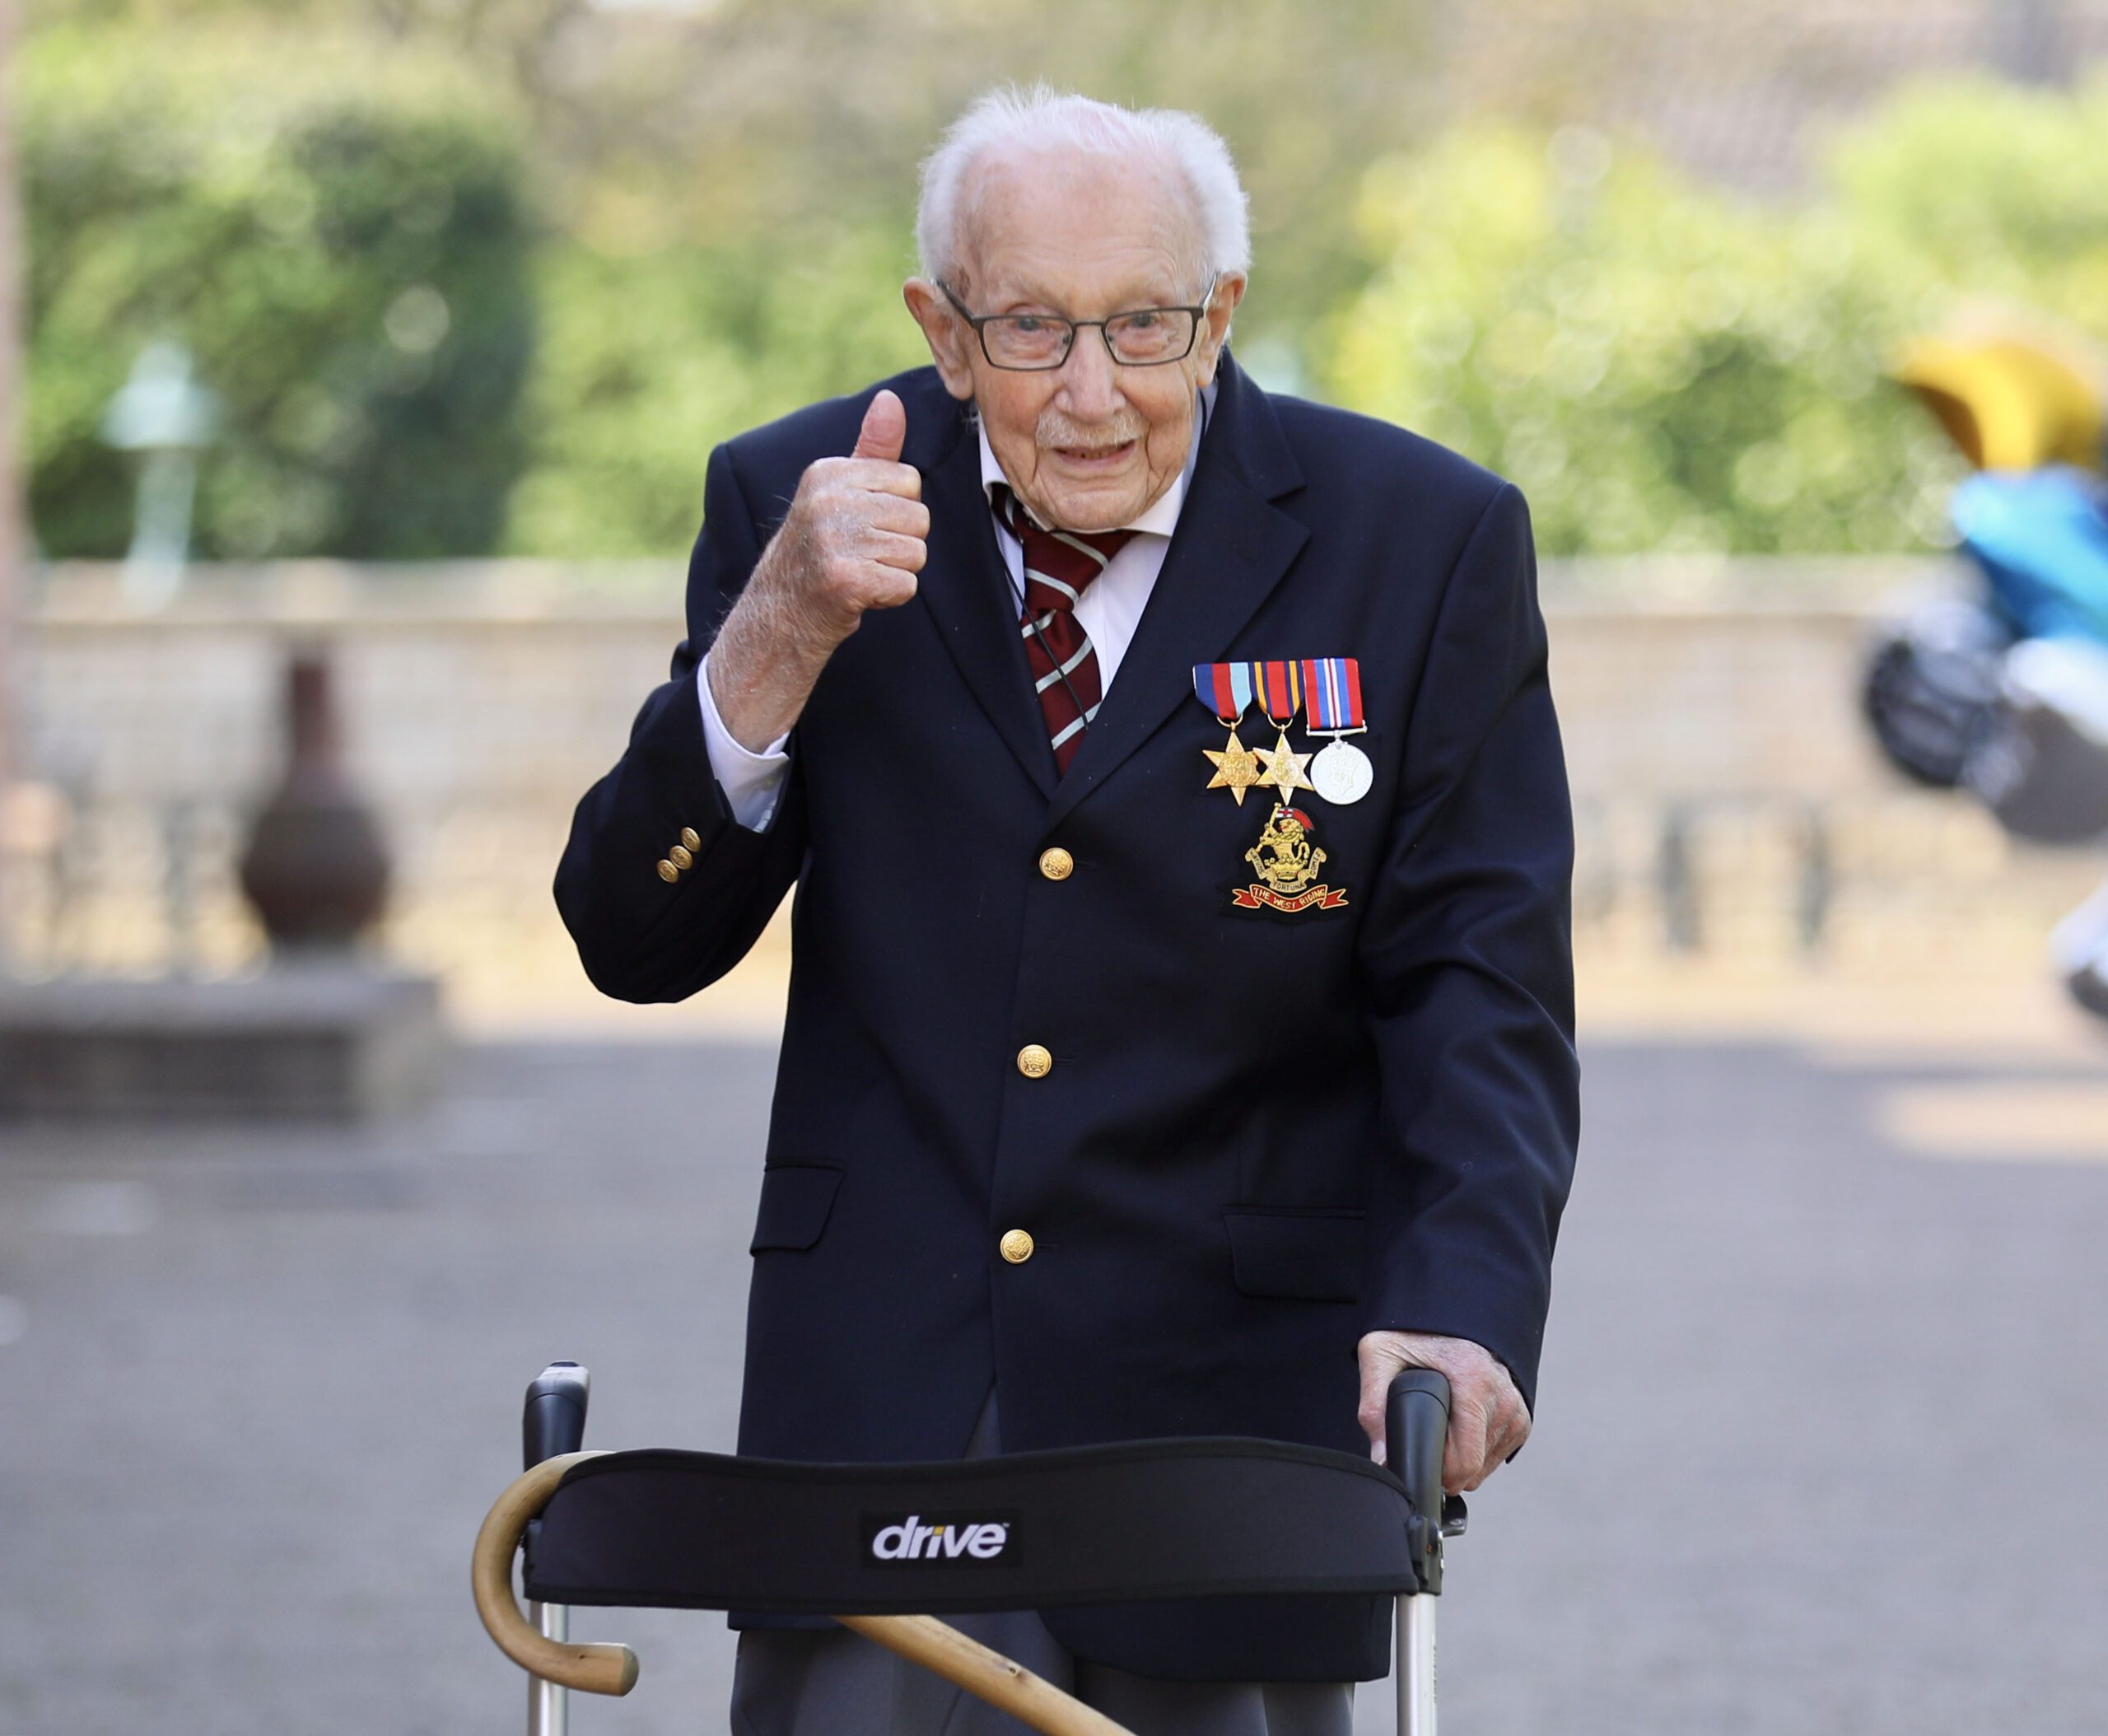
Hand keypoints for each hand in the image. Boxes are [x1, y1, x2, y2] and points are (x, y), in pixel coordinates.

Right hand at [708, 390, 928, 749]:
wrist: (777, 618)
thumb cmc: (818, 554)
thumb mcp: (838, 494)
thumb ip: (872, 449)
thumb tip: (891, 400)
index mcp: (828, 473)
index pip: (910, 481)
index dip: (895, 512)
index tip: (859, 528)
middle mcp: (827, 500)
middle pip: (919, 517)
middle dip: (899, 545)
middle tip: (860, 557)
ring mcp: (833, 539)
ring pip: (916, 552)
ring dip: (895, 572)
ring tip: (859, 574)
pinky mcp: (844, 578)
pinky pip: (906, 585)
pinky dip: (888, 598)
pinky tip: (858, 596)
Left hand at [1356, 1330, 1529, 1493]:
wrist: (1446, 1307)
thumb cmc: (1413, 1331)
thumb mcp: (1380, 1356)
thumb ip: (1374, 1409)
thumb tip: (1382, 1461)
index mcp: (1473, 1382)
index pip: (1465, 1460)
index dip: (1435, 1471)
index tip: (1417, 1458)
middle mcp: (1503, 1396)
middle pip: (1474, 1468)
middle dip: (1445, 1465)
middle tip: (1425, 1431)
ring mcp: (1516, 1407)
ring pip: (1486, 1465)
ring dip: (1461, 1457)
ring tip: (1443, 1422)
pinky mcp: (1521, 1415)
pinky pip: (1498, 1453)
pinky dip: (1477, 1450)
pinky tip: (1460, 1426)